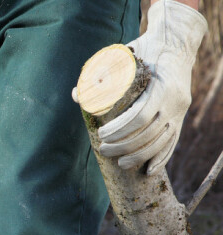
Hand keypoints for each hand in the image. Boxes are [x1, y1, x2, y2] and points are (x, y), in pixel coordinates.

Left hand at [84, 1, 205, 173]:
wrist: (176, 42)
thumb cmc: (143, 49)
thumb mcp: (122, 55)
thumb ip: (99, 73)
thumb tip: (76, 95)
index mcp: (161, 85)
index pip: (140, 116)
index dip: (120, 129)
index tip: (101, 134)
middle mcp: (175, 100)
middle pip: (149, 132)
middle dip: (125, 146)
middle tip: (103, 149)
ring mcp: (180, 109)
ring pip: (162, 141)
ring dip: (140, 156)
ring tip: (120, 163)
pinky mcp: (181, 116)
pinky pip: (173, 142)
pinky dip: (162, 158)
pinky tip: (149, 170)